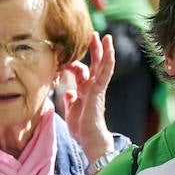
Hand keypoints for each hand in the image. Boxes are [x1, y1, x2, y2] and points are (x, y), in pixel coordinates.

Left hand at [61, 34, 115, 156]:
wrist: (89, 139)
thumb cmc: (82, 128)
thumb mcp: (71, 110)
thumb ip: (70, 100)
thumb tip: (68, 92)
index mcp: (85, 91)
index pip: (81, 72)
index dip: (74, 64)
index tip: (64, 59)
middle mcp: (92, 87)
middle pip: (94, 64)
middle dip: (94, 50)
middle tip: (93, 35)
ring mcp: (97, 88)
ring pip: (102, 65)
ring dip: (104, 51)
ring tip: (106, 37)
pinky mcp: (99, 90)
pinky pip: (105, 73)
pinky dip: (108, 61)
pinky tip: (109, 51)